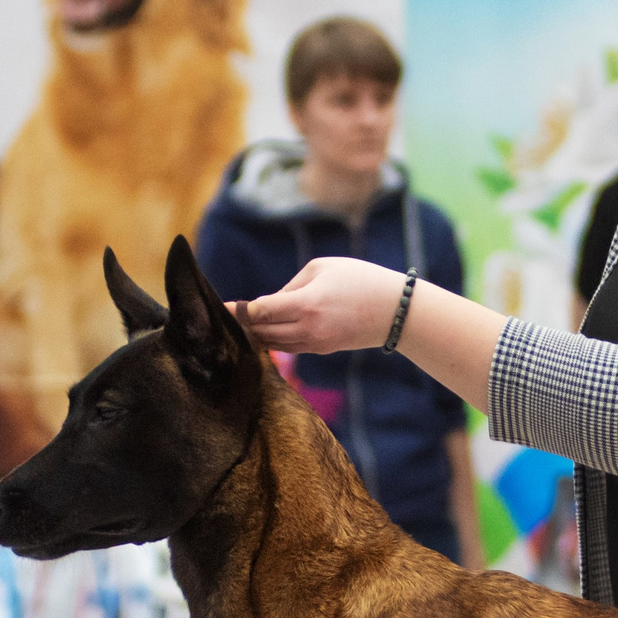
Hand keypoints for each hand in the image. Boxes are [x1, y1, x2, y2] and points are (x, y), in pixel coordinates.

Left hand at [235, 257, 410, 354]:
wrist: (396, 311)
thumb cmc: (361, 280)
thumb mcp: (322, 268)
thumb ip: (291, 285)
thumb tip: (271, 303)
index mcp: (305, 305)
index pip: (259, 311)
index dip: (238, 309)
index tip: (222, 305)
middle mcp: (307, 329)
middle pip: (261, 331)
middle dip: (242, 324)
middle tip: (224, 316)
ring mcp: (315, 343)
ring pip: (273, 343)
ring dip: (256, 335)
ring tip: (239, 326)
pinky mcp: (322, 350)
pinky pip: (289, 348)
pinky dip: (273, 340)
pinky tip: (262, 333)